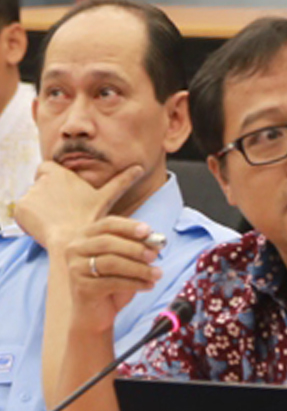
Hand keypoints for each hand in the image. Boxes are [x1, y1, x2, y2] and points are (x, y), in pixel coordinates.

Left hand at [14, 162, 143, 249]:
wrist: (77, 243)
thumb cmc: (93, 221)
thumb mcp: (108, 197)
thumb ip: (122, 180)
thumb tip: (140, 167)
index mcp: (61, 173)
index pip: (47, 168)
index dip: (54, 180)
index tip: (64, 195)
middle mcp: (43, 180)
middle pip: (40, 184)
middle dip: (49, 196)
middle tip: (63, 212)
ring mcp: (31, 194)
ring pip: (33, 199)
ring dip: (42, 208)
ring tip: (57, 222)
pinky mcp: (22, 208)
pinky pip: (23, 211)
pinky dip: (32, 219)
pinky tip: (46, 227)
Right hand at [65, 217, 162, 333]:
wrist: (96, 314)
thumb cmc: (112, 284)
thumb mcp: (127, 263)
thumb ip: (138, 250)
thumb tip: (156, 242)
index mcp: (85, 237)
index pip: (107, 224)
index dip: (128, 226)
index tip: (148, 231)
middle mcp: (75, 249)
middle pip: (108, 242)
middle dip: (135, 248)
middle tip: (154, 256)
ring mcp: (76, 268)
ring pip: (111, 262)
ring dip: (139, 268)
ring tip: (157, 274)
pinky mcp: (82, 287)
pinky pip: (112, 282)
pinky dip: (134, 283)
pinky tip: (149, 286)